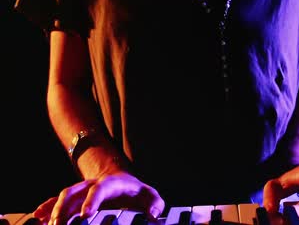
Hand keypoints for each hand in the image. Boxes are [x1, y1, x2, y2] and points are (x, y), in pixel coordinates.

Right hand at [33, 172, 164, 224]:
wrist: (125, 184)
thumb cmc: (138, 194)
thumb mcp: (150, 196)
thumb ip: (155, 203)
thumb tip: (154, 214)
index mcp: (112, 183)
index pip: (99, 188)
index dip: (92, 200)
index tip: (85, 215)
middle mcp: (93, 184)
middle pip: (74, 191)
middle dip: (65, 208)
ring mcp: (82, 190)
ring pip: (64, 196)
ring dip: (54, 211)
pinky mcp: (76, 198)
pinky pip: (58, 201)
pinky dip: (48, 208)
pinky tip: (40, 218)